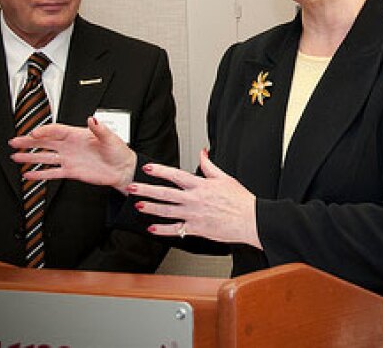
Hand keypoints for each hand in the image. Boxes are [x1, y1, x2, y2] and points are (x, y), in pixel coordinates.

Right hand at [10, 117, 136, 192]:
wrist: (122, 169)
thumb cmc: (118, 151)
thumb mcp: (110, 138)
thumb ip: (100, 129)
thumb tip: (92, 119)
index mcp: (78, 135)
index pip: (56, 131)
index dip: (45, 131)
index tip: (34, 133)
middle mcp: (70, 146)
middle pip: (45, 142)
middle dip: (29, 141)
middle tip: (14, 141)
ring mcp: (69, 159)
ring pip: (45, 157)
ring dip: (30, 157)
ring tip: (15, 156)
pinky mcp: (70, 172)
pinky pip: (52, 173)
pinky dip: (40, 174)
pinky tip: (28, 174)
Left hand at [130, 149, 260, 248]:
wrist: (251, 220)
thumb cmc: (241, 200)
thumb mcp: (225, 178)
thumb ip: (210, 166)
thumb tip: (202, 153)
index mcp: (201, 186)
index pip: (175, 175)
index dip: (160, 171)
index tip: (147, 168)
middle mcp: (194, 200)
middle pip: (165, 193)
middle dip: (146, 190)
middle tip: (132, 187)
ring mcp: (194, 215)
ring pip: (166, 211)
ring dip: (150, 208)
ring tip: (138, 205)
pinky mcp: (196, 229)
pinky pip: (175, 230)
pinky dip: (162, 230)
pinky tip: (152, 228)